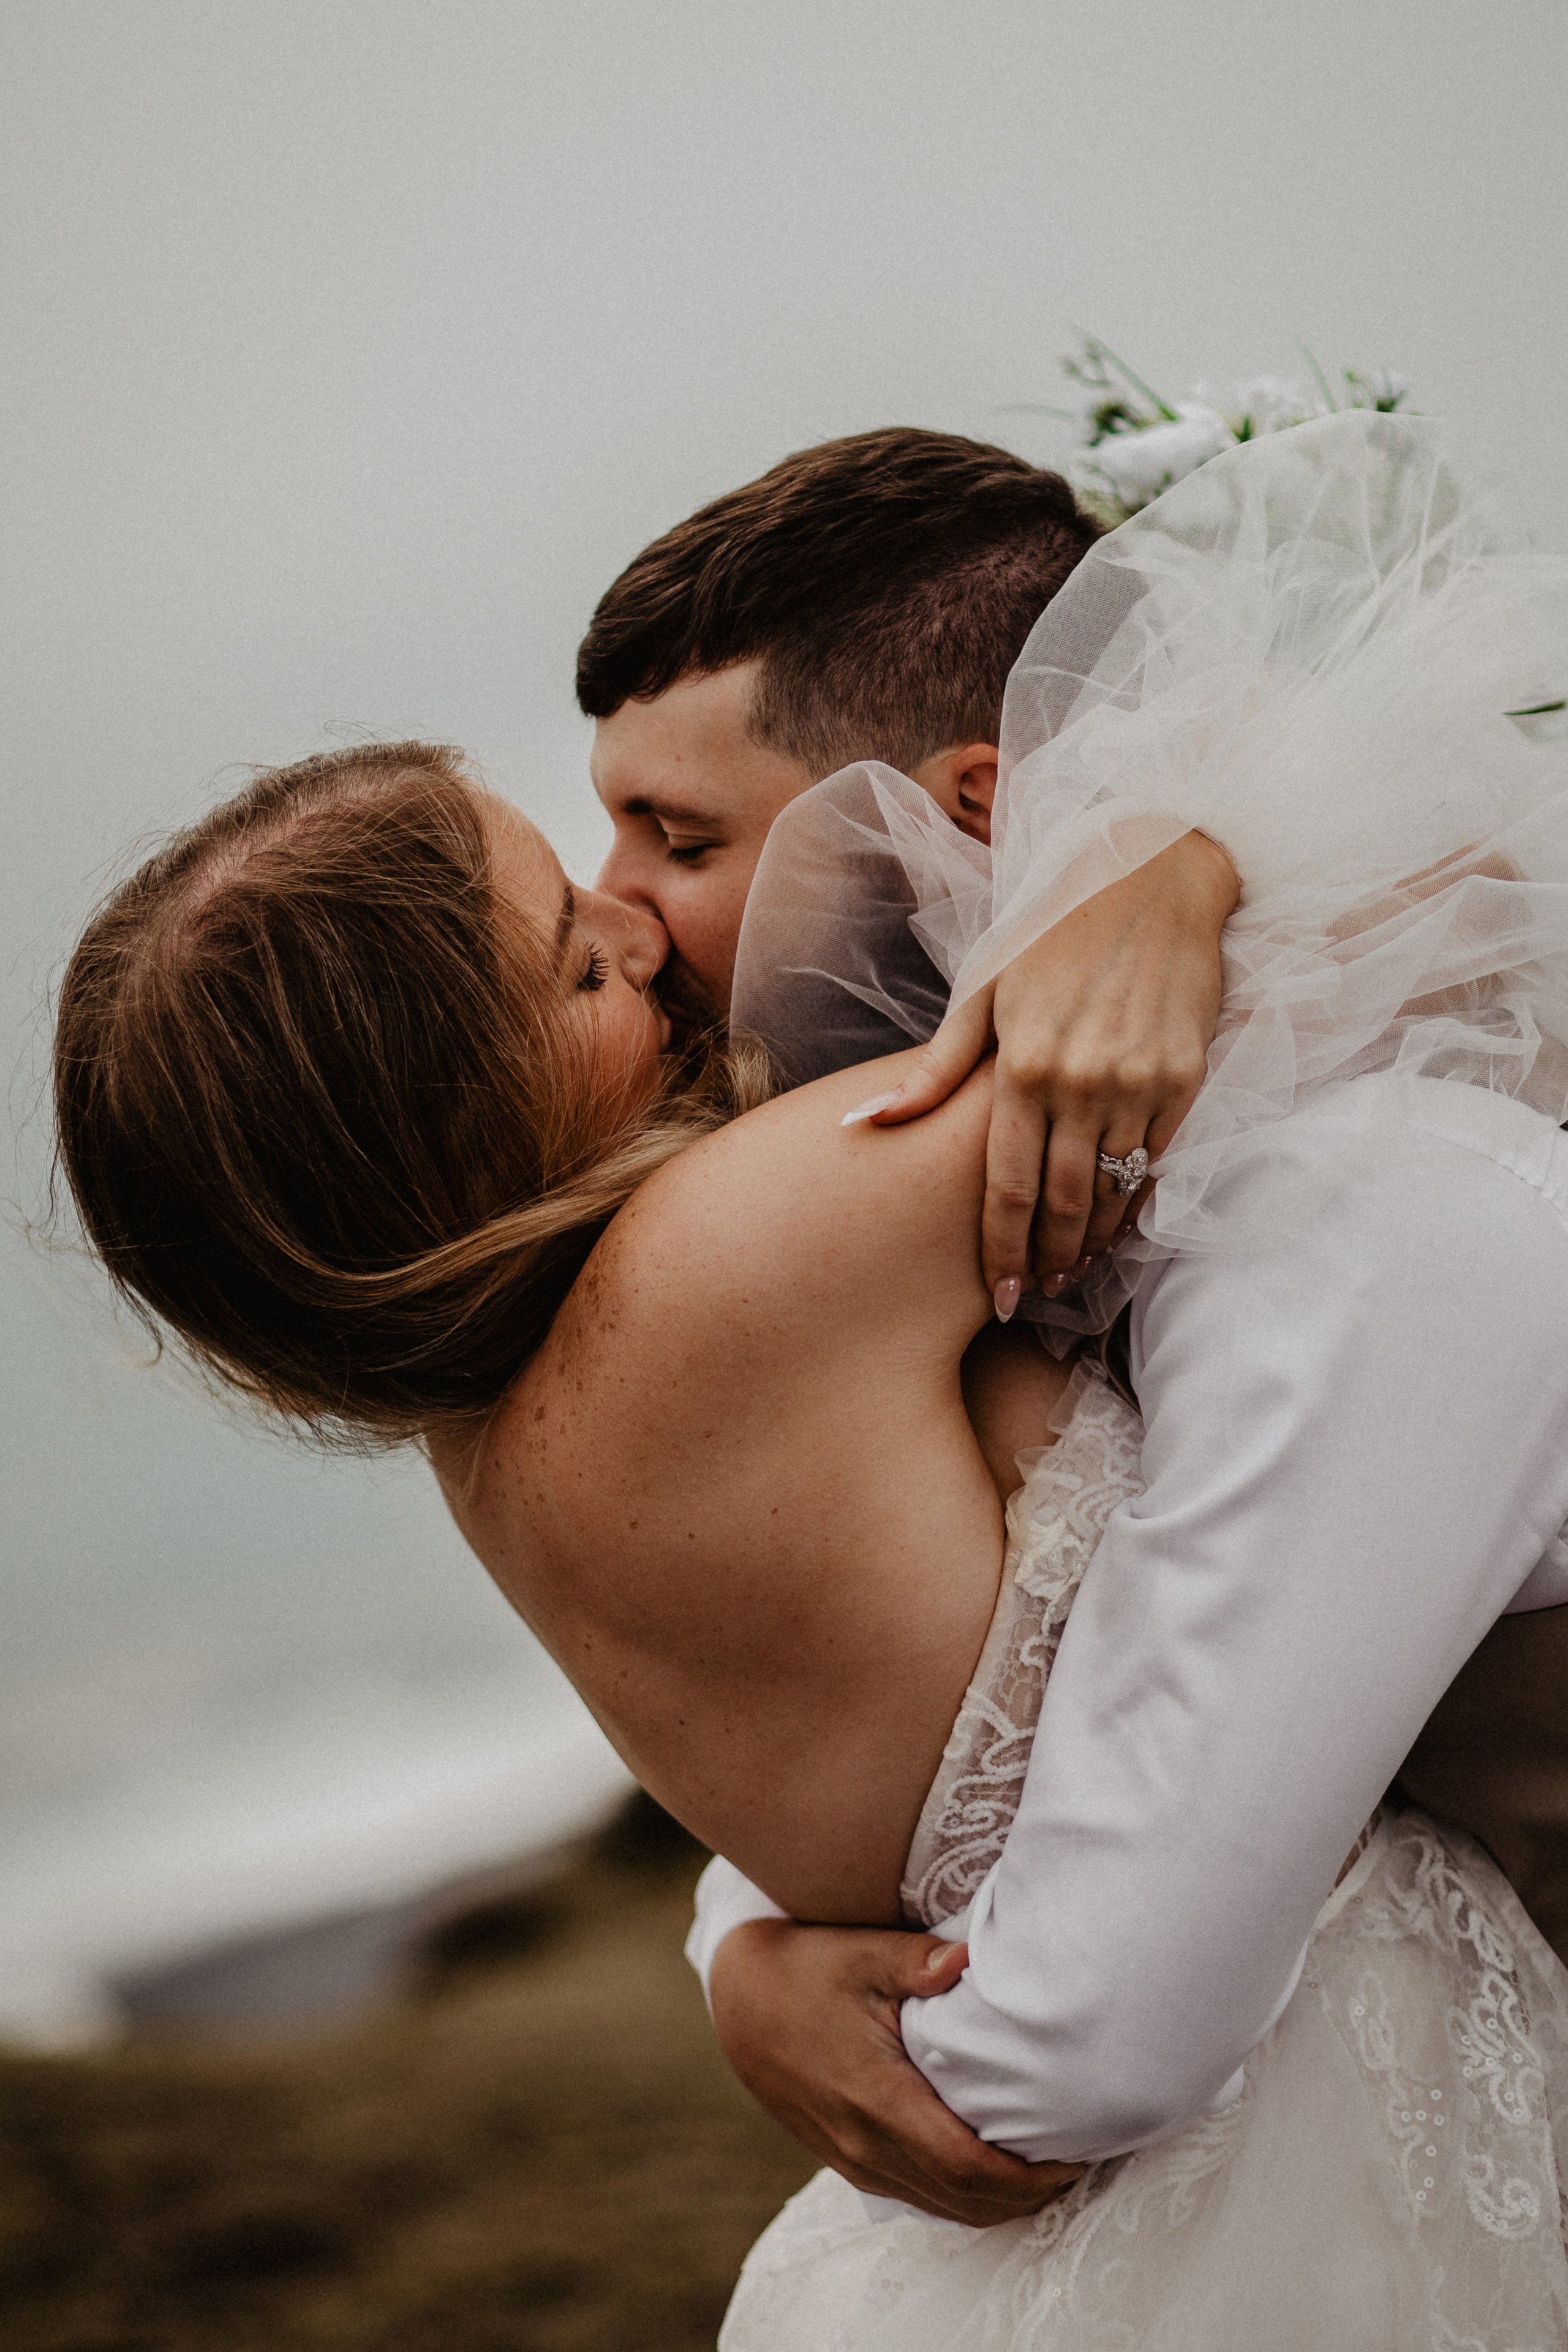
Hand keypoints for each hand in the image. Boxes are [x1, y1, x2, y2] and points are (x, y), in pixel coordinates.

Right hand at [708, 1918, 1083, 2226]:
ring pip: (942, 2207)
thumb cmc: (804, 1969)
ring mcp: (855, 2159)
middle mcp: (867, 2143)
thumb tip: (967, 1958)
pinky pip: (918, 2196)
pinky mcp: (849, 2159)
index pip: (967, 2166)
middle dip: (1029, 2195)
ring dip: (999, 2203)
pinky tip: (992, 2170)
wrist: (739, 2001)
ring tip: (1048, 2172)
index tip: (1076, 2156)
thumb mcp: (859, 1953)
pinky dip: (963, 2196)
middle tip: (1080, 2165)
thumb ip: (916, 1961)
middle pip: (964, 2200)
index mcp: (878, 2097)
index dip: (1028, 2176)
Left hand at [852, 832, 1237, 1289]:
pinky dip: (1134, 1200)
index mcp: (1023, 1065)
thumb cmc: (1052, 930)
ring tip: (1070, 1268)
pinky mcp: (1185, 1077)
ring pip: (1112, 1191)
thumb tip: (865, 1121)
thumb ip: (933, 1069)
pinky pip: (1156, 1160)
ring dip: (1090, 1240)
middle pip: (1061, 1202)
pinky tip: (1115, 1222)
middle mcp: (1083, 1081)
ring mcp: (1139, 1081)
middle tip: (1032, 1294)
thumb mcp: (982, 989)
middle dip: (1045, 1259)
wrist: (1153, 876)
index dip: (1000, 1250)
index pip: (1007, 1186)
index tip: (997, 1296)